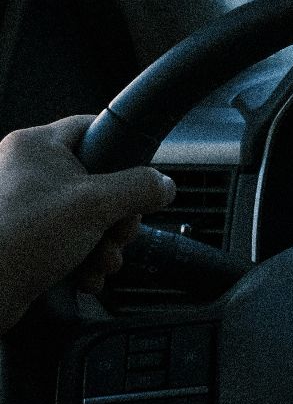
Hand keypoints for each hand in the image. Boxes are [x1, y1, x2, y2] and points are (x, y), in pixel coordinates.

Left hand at [0, 115, 175, 333]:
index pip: (92, 128)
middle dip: (118, 217)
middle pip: (98, 181)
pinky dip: (83, 259)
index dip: (123, 151)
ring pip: (86, 217)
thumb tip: (162, 185)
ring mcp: (23, 207)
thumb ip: (140, 188)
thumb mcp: (97, 204)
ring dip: (104, 243)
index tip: (140, 176)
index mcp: (36, 147)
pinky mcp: (23, 240)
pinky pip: (68, 242)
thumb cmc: (19, 236)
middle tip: (120, 231)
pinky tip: (85, 275)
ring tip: (101, 260)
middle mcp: (26, 172)